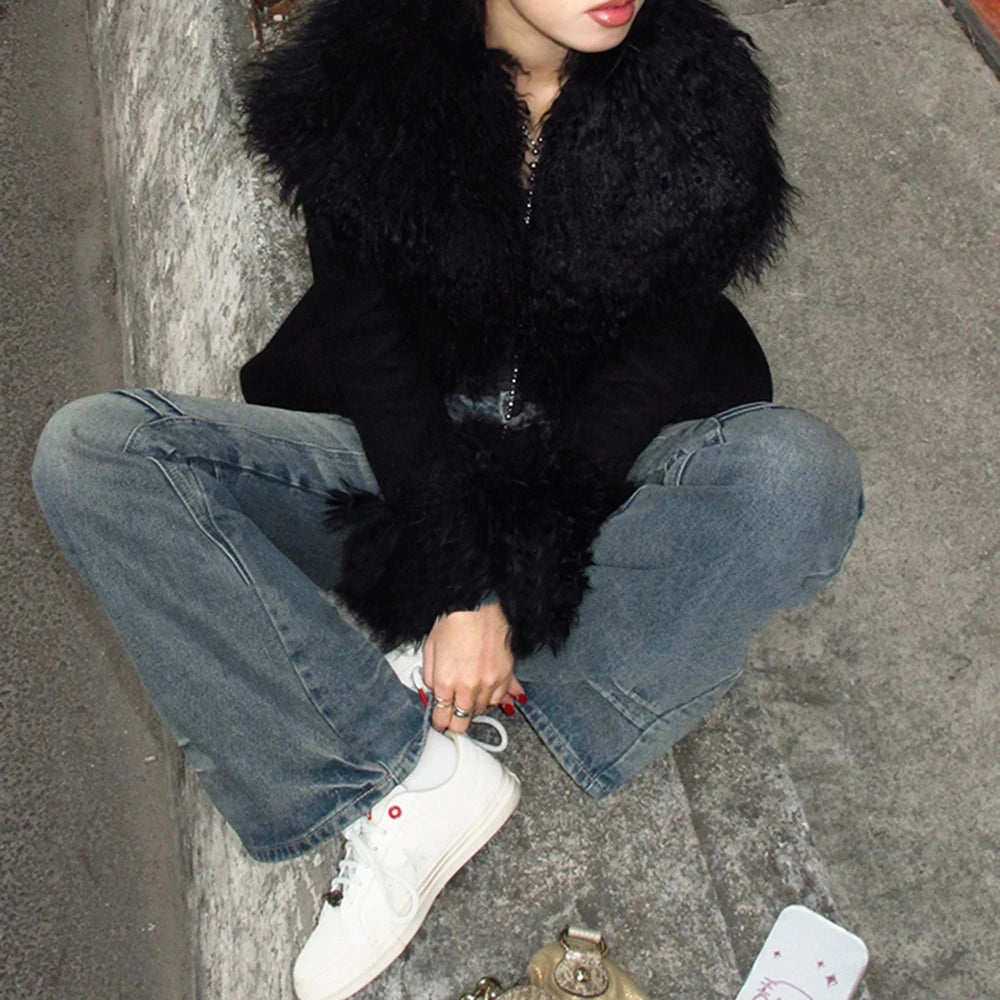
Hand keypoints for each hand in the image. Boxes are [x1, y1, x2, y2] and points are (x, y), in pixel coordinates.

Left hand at [422, 604, 524, 733]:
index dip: (440, 724)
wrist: (479, 604)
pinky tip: (485, 687)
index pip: (442, 718)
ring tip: (468, 695)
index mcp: (445, 682)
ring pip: (482, 710)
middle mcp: (468, 687)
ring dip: (473, 706)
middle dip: (456, 722)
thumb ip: (429, 675)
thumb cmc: (454, 621)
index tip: (440, 724)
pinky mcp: (506, 675)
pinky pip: (499, 698)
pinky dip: (492, 696)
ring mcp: (489, 683)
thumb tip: (433, 691)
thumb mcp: (430, 648)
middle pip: (462, 721)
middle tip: (453, 718)